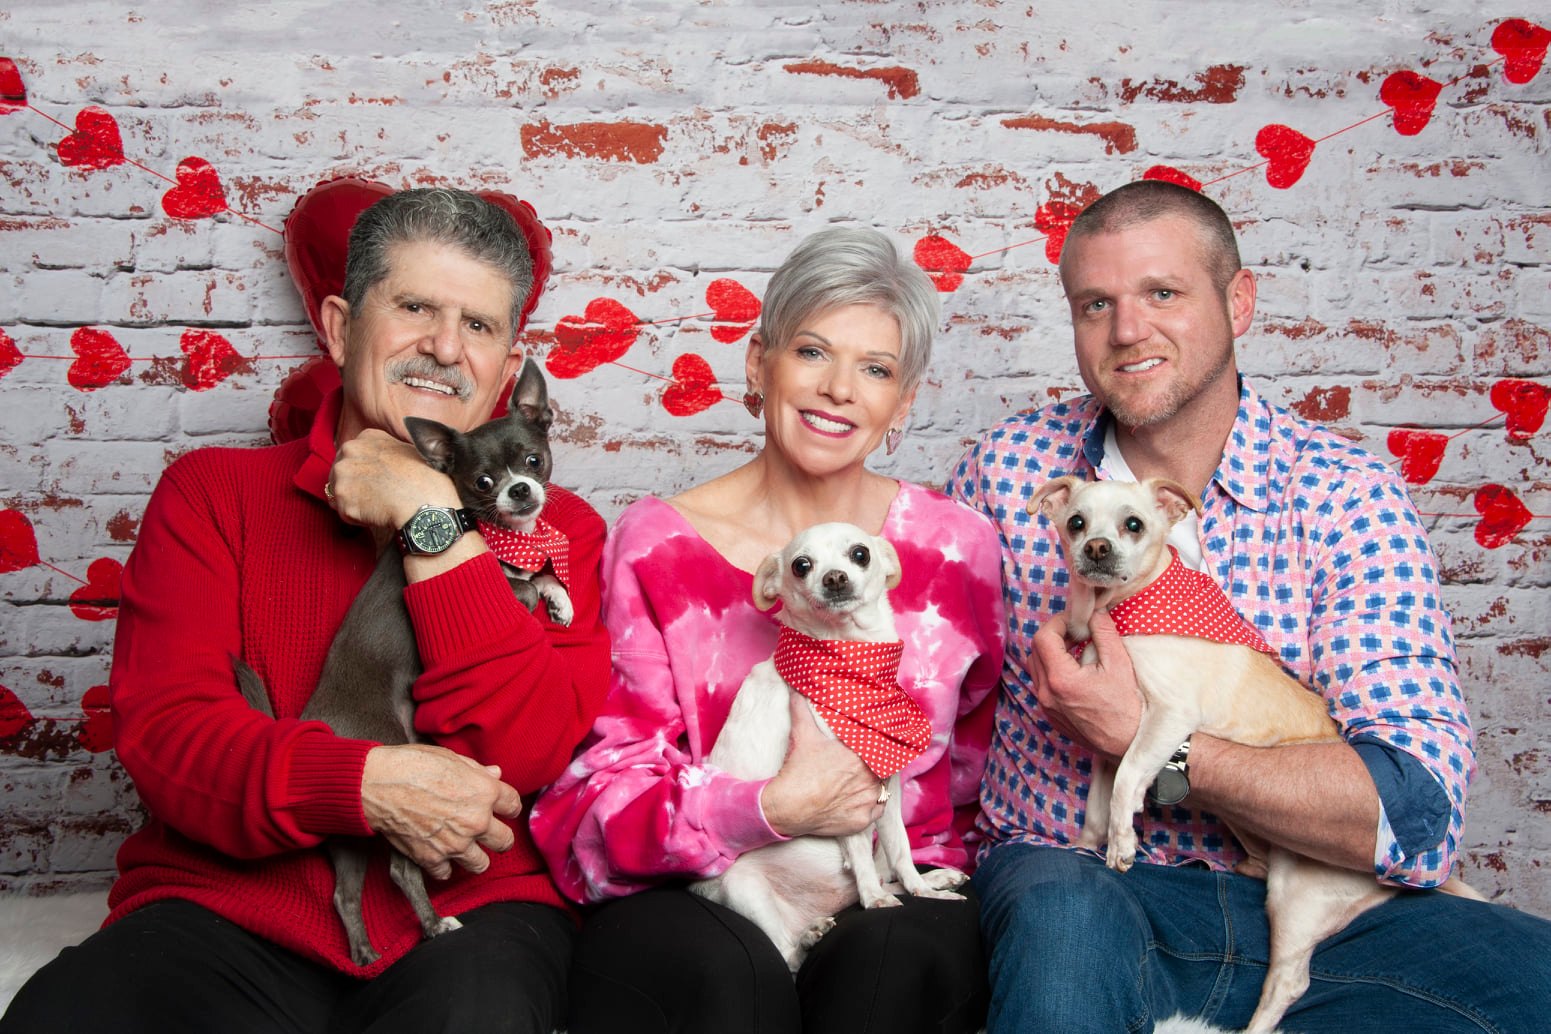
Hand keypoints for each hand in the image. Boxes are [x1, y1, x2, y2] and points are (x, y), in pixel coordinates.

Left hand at [329, 430, 459, 530]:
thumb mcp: (408, 451)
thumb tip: (381, 465)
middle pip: (340, 472)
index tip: (374, 480)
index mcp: (366, 437)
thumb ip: (387, 453)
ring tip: (378, 506)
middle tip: (375, 496)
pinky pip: (345, 512)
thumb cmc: (425, 479)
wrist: (424, 502)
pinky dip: (357, 518)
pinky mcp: (341, 499)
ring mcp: (343, 474)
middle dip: (354, 486)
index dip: (362, 471)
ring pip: (340, 493)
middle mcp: (349, 450)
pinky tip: (377, 514)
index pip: (351, 455)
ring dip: (355, 502)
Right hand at [360, 743, 522, 879]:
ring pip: (481, 864)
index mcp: (485, 792)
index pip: (514, 805)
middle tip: (489, 833)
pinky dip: (444, 867)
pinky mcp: (432, 858)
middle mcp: (476, 821)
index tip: (501, 808)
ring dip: (475, 856)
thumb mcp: (451, 758)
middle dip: (499, 837)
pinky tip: (440, 855)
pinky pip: (447, 873)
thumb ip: (477, 770)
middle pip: (506, 841)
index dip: (507, 806)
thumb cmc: (412, 764)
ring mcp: (455, 843)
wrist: (377, 784)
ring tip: (466, 847)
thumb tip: (495, 774)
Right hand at [759, 696, 885, 837]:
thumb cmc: (798, 770)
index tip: (876, 746)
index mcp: (861, 755)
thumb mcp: (802, 734)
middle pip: (885, 768)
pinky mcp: (863, 820)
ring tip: (866, 780)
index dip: (882, 747)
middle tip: (868, 763)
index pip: (884, 748)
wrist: (788, 806)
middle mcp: (870, 778)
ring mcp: (868, 801)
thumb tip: (796, 688)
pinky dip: (872, 806)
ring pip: (883, 789)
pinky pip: (878, 811)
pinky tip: (863, 799)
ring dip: (877, 784)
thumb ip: (802, 708)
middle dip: (878, 765)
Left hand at [1032, 609, 1142, 760]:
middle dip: (1054, 636)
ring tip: (1077, 650)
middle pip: (1035, 651)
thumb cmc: (1128, 708)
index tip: (1076, 621)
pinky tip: (1076, 671)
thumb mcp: (1119, 664)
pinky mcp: (1051, 716)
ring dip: (1051, 653)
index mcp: (1060, 679)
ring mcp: (1046, 707)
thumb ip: (1103, 632)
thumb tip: (1095, 612)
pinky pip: (1041, 685)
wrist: (1129, 745)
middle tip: (1077, 632)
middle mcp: (1046, 694)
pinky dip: (1052, 671)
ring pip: (1036, 668)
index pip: (1043, 637)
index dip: (1058, 622)